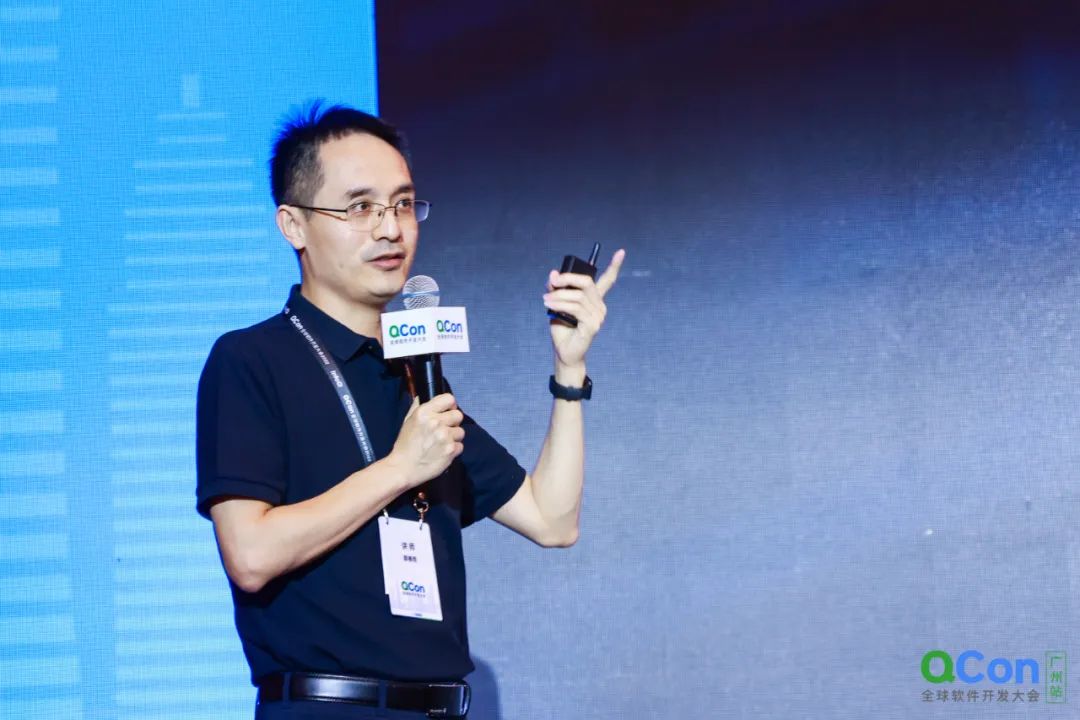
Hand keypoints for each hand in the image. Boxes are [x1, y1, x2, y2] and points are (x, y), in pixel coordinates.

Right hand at [387, 394, 464, 487]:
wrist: (403, 468)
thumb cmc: (405, 445)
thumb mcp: (408, 421)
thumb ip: (418, 407)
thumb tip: (424, 395)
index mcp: (424, 412)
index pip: (449, 399)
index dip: (450, 405)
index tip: (448, 412)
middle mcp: (436, 422)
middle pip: (458, 415)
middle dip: (453, 422)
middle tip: (444, 430)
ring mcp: (444, 436)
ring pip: (460, 432)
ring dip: (453, 437)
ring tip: (441, 443)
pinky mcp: (450, 450)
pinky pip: (460, 446)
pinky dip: (453, 450)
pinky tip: (442, 453)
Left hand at [543, 249, 625, 370]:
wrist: (564, 352)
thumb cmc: (562, 329)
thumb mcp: (556, 304)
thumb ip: (556, 289)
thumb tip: (553, 274)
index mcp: (594, 300)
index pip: (607, 280)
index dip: (614, 266)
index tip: (621, 251)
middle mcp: (600, 306)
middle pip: (587, 282)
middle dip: (568, 279)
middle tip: (552, 282)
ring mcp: (598, 316)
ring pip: (577, 296)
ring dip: (558, 296)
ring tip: (545, 300)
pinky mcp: (593, 325)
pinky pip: (575, 308)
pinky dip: (561, 305)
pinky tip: (550, 307)